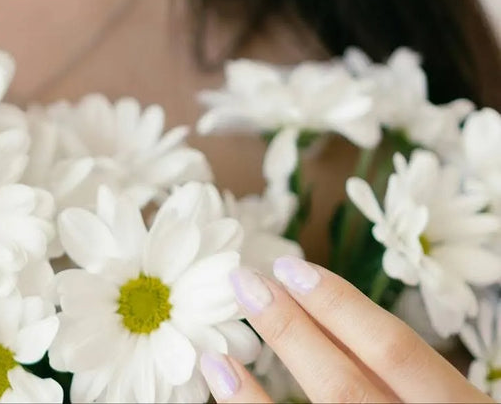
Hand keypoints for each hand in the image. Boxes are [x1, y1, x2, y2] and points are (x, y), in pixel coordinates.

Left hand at [200, 257, 491, 402]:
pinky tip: (224, 386)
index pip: (396, 351)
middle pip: (345, 386)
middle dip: (290, 330)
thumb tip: (322, 315)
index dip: (340, 305)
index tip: (289, 268)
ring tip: (218, 351)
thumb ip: (401, 375)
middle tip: (244, 282)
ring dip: (256, 391)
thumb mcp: (439, 402)